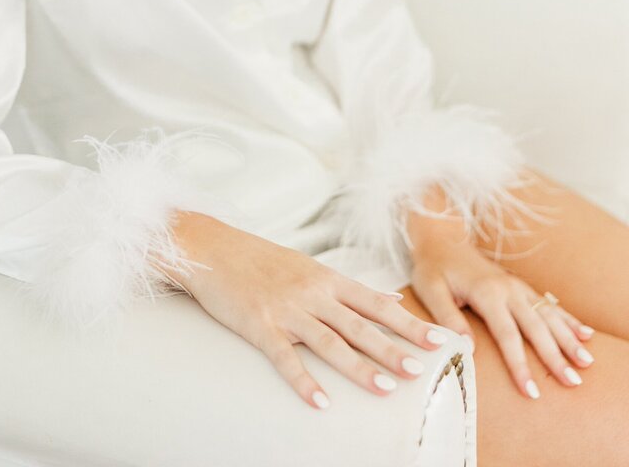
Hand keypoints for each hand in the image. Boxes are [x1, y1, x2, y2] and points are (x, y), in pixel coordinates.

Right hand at [153, 211, 452, 409]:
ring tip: (383, 388)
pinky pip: (285, 357)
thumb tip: (388, 298)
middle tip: (421, 369)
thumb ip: (347, 288)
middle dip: (393, 347)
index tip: (439, 339)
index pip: (376, 303)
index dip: (408, 322)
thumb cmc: (261, 260)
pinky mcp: (259, 325)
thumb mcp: (309, 267)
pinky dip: (303, 381)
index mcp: (327, 278)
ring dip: (357, 366)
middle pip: (359, 324)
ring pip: (329, 341)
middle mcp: (312, 292)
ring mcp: (286, 309)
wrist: (212, 248)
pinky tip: (320, 403)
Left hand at [409, 237, 595, 399]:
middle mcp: (507, 288)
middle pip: (536, 327)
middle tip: (572, 382)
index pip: (507, 335)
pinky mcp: (519, 286)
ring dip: (569, 338)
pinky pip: (548, 304)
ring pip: (548, 315)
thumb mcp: (431, 291)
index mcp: (486, 292)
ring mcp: (517, 286)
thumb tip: (467, 348)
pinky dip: (567, 319)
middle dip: (555, 356)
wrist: (441, 238)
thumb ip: (448, 319)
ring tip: (586, 362)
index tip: (532, 391)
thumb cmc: (433, 267)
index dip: (520, 365)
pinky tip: (585, 333)